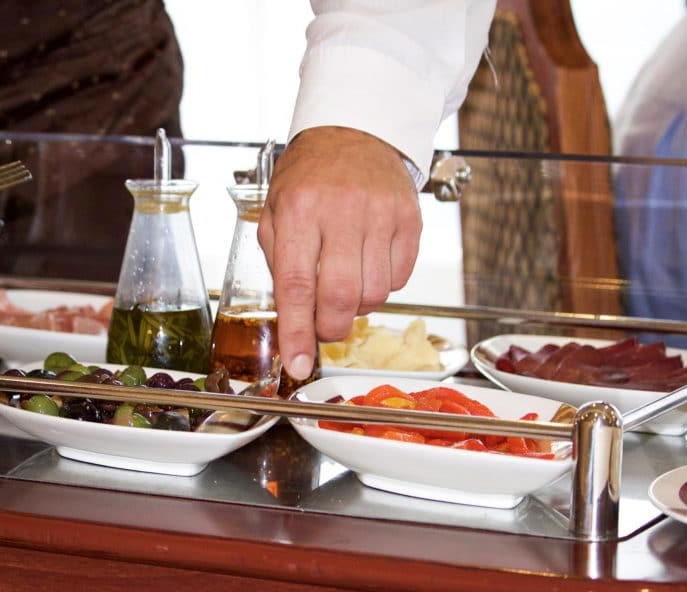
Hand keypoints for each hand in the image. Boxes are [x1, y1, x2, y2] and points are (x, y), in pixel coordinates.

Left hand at [258, 126, 421, 379]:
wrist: (355, 132)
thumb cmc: (309, 179)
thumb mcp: (276, 212)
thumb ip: (280, 265)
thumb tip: (292, 322)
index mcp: (299, 209)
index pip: (296, 285)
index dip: (298, 332)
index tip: (297, 364)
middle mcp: (342, 211)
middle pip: (341, 297)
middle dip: (331, 328)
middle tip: (324, 327)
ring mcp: (382, 214)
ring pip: (374, 294)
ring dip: (357, 305)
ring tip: (345, 281)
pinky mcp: (410, 219)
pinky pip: (400, 279)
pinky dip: (382, 285)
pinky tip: (368, 262)